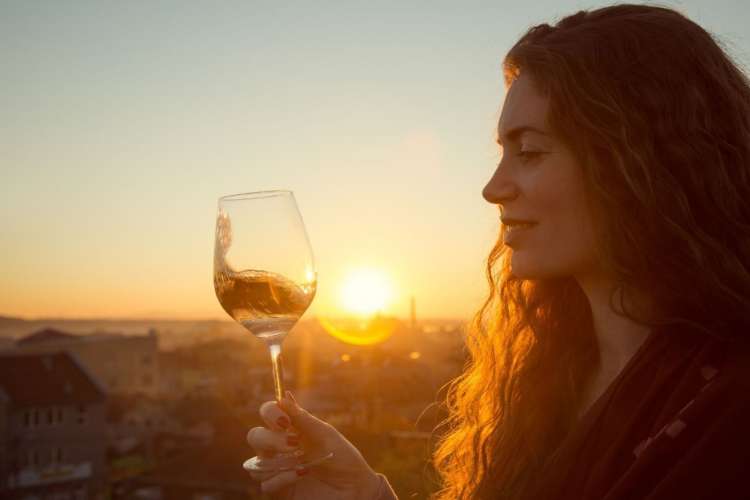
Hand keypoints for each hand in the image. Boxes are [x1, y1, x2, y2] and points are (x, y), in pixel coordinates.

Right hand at [246, 391, 382, 498]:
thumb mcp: (325, 435)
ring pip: (254, 463)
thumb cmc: (343, 458)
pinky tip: (302, 474)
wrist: (355, 488)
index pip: (267, 413)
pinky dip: (283, 478)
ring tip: (303, 462)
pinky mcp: (280, 492)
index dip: (270, 413)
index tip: (286, 421)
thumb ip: (303, 418)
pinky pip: (266, 484)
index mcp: (290, 430)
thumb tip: (283, 395)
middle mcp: (280, 449)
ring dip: (276, 460)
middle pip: (254, 436)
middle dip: (270, 439)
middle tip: (294, 444)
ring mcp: (278, 471)